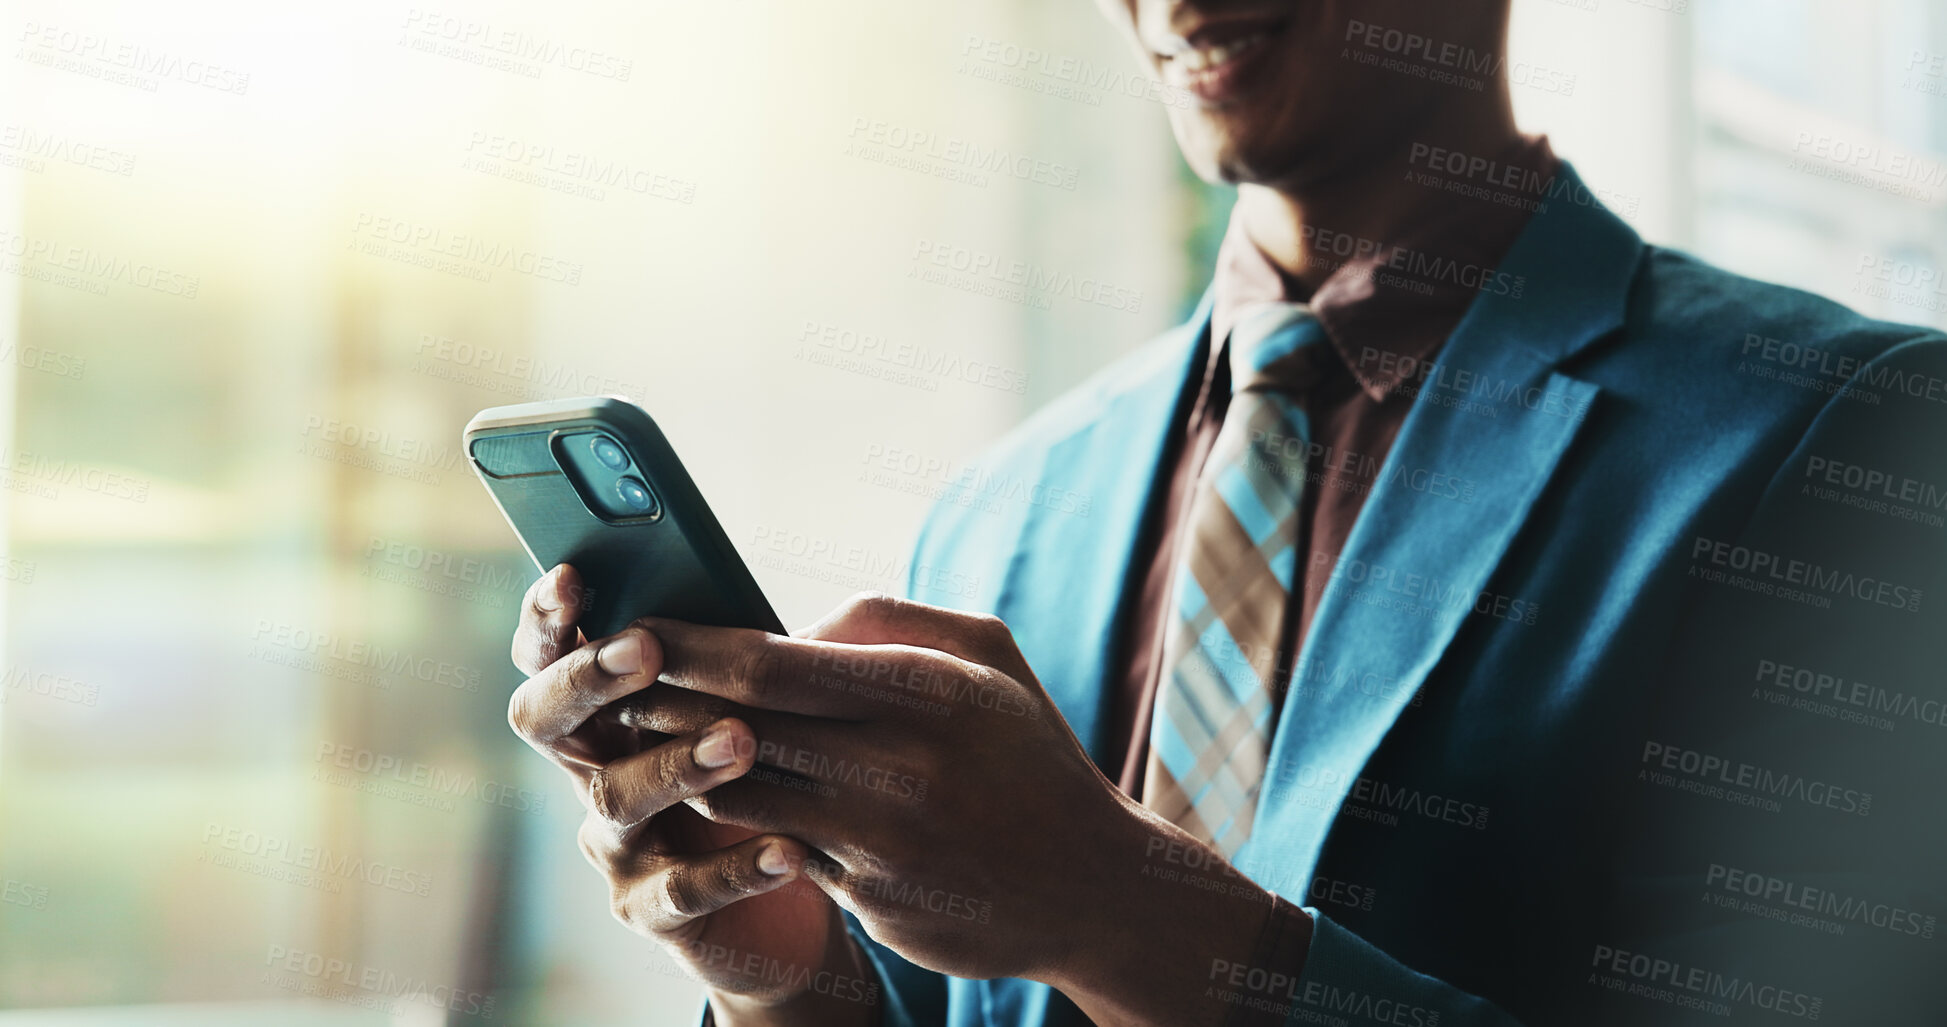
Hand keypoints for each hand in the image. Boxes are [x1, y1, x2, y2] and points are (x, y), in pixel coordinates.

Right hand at [507, 566, 878, 1025]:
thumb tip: (751, 601)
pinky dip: (736, 868)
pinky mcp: (650, 913)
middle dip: (589, 679)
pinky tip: (789, 849)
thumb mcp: (751, 706)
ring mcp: (614, 846)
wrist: (794, 898)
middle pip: (546, 720)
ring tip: (742, 739)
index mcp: (608, 712)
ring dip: (676, 764)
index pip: (548, 655)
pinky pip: (681, 890)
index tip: (571, 573)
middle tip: (647, 650)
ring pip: (616, 799)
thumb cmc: (771, 775)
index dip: (547, 617)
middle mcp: (591, 773)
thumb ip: (731, 661)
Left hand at [618, 592, 1286, 1023]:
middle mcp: (902, 766)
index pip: (773, 663)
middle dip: (666, 698)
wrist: (1090, 887)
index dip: (692, 645)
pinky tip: (709, 797)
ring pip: (746, 793)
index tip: (641, 625)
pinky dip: (739, 821)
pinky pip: (782, 849)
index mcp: (929, 689)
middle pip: (742, 726)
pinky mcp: (871, 898)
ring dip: (686, 763)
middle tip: (614, 674)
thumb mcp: (986, 656)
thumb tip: (788, 625)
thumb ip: (887, 620)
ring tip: (645, 732)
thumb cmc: (1025, 754)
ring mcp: (883, 841)